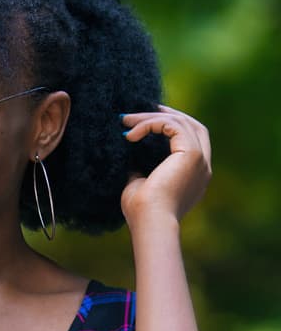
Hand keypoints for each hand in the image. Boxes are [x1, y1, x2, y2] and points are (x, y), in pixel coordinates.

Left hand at [120, 105, 211, 227]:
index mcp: (194, 176)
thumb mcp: (140, 185)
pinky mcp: (192, 155)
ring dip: (152, 117)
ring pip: (181, 122)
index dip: (171, 125)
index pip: (191, 140)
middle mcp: (203, 167)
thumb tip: (130, 156)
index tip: (148, 120)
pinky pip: (172, 125)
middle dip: (168, 114)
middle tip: (143, 108)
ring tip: (126, 120)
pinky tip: (130, 134)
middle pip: (193, 125)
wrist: (149, 223)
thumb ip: (141, 169)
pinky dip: (151, 124)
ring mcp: (200, 160)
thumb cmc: (141, 212)